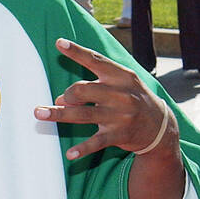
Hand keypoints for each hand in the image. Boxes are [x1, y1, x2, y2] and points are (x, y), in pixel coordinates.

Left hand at [34, 40, 173, 159]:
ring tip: (39, 113)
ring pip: (83, 115)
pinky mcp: (120, 135)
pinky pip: (96, 142)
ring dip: (59, 115)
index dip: (77, 52)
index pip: (96, 60)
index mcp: (121, 76)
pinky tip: (70, 155)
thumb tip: (61, 98)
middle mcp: (120, 94)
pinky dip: (82, 149)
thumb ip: (92, 86)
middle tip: (62, 101)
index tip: (59, 43)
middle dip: (67, 95)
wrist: (160, 126)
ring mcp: (120, 115)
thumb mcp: (121, 85)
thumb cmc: (133, 99)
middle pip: (83, 90)